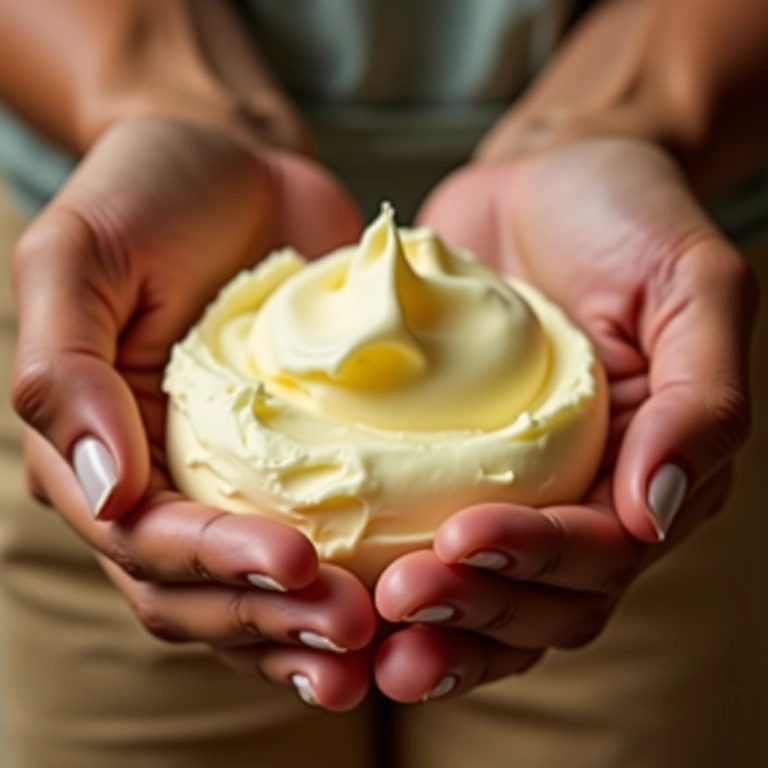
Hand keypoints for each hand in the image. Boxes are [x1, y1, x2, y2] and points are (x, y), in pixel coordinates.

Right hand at [12, 117, 374, 709]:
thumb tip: (97, 487)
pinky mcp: (304, 459)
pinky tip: (403, 605)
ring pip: (261, 591)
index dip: (216, 563)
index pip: (146, 541)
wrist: (239, 167)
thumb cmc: (148, 196)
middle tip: (354, 633)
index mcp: (98, 451)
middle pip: (206, 590)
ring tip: (380, 649)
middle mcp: (163, 483)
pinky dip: (353, 581)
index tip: (297, 563)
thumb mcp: (80, 258)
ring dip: (312, 631)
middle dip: (273, 620)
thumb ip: (64, 368)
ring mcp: (236, 479)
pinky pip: (325, 538)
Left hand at [374, 138, 756, 701]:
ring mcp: (507, 484)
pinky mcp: (441, 460)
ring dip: (429, 625)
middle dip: (473, 608)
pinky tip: (332, 587)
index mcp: (644, 469)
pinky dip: (382, 575)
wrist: (543, 176)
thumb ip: (699, 399)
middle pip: (538, 595)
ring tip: (368, 630)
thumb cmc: (625, 217)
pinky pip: (415, 536)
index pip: (600, 551)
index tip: (462, 539)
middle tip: (400, 600)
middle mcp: (578, 494)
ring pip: (481, 593)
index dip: (536, 558)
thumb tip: (658, 513)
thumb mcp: (691, 285)